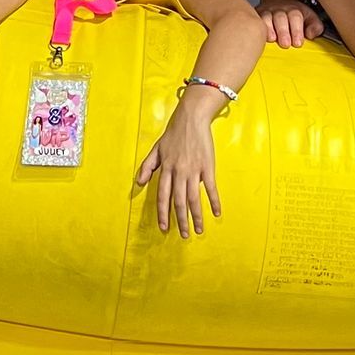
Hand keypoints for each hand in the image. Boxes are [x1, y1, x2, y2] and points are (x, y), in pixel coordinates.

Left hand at [136, 94, 222, 238]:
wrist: (192, 118)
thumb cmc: (174, 133)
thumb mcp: (156, 149)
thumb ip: (147, 166)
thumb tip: (138, 183)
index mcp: (166, 169)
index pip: (163, 196)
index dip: (163, 213)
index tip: (164, 228)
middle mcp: (179, 172)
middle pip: (179, 202)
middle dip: (180, 221)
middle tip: (183, 235)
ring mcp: (194, 170)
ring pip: (194, 199)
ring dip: (196, 216)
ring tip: (198, 230)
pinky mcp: (208, 167)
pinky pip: (211, 188)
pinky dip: (214, 202)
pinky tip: (216, 213)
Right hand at [262, 1, 324, 47]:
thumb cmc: (295, 13)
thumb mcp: (309, 17)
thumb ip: (315, 26)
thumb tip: (311, 34)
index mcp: (294, 10)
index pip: (296, 17)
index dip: (297, 30)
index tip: (298, 42)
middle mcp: (280, 10)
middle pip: (281, 18)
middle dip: (283, 31)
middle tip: (286, 44)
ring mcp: (267, 12)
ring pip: (266, 18)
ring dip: (269, 29)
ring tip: (272, 39)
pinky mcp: (256, 15)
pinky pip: (256, 20)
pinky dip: (258, 28)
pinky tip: (260, 36)